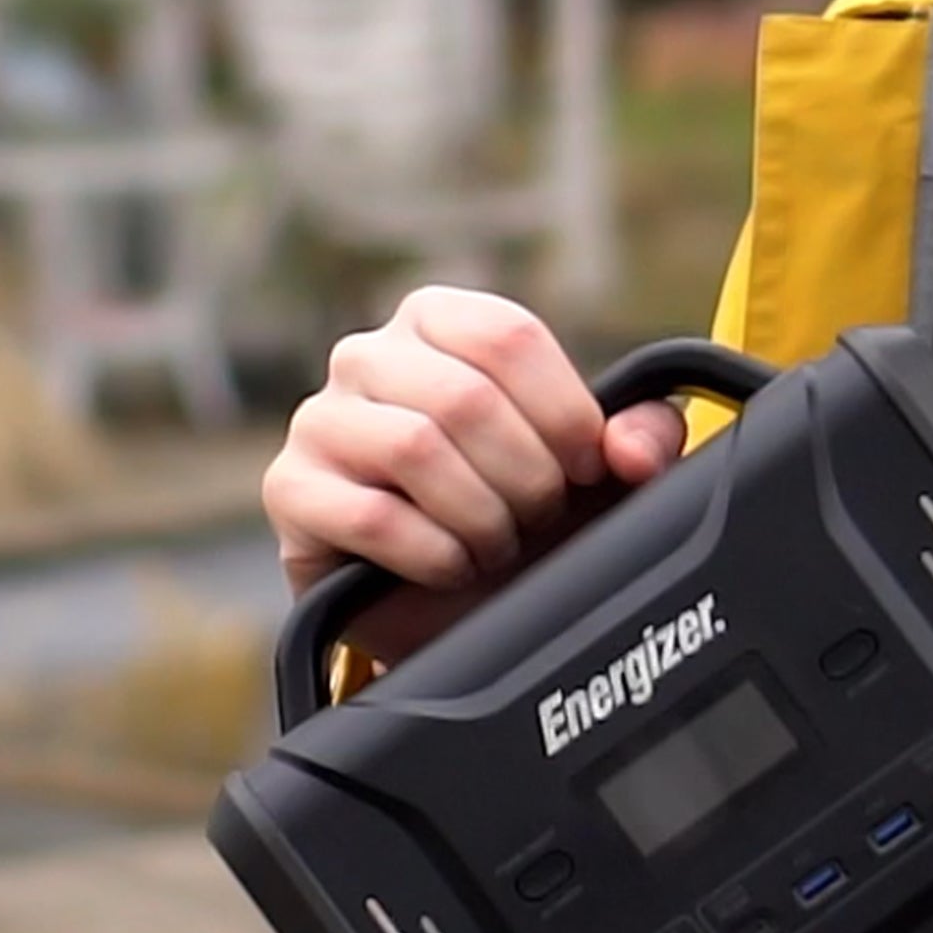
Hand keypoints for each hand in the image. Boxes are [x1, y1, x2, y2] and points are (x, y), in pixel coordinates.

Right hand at [262, 287, 688, 656]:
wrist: (450, 611)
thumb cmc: (518, 517)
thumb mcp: (595, 476)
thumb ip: (642, 439)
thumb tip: (631, 449)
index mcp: (438, 321)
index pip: (507, 336)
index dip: (563, 413)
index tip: (586, 470)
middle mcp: (367, 355)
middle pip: (466, 396)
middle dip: (525, 477)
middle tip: (538, 520)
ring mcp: (320, 421)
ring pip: (415, 447)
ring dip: (480, 516)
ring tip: (495, 546)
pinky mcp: (291, 490)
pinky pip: (372, 515)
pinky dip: (434, 553)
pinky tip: (452, 567)